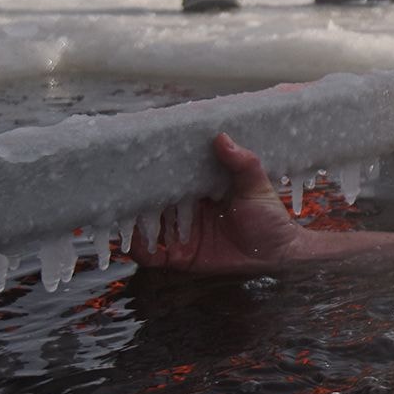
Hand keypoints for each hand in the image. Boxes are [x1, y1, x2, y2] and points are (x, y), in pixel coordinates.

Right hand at [129, 133, 302, 274]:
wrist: (278, 254)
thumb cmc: (269, 217)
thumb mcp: (256, 186)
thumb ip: (241, 163)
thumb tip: (221, 136)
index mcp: (201, 190)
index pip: (174, 178)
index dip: (157, 171)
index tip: (139, 159)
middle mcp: (187, 211)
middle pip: (154, 202)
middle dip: (137, 196)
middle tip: (119, 187)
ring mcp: (182, 234)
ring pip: (148, 227)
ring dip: (132, 222)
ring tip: (115, 213)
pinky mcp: (181, 257)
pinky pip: (152, 255)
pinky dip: (138, 250)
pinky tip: (128, 243)